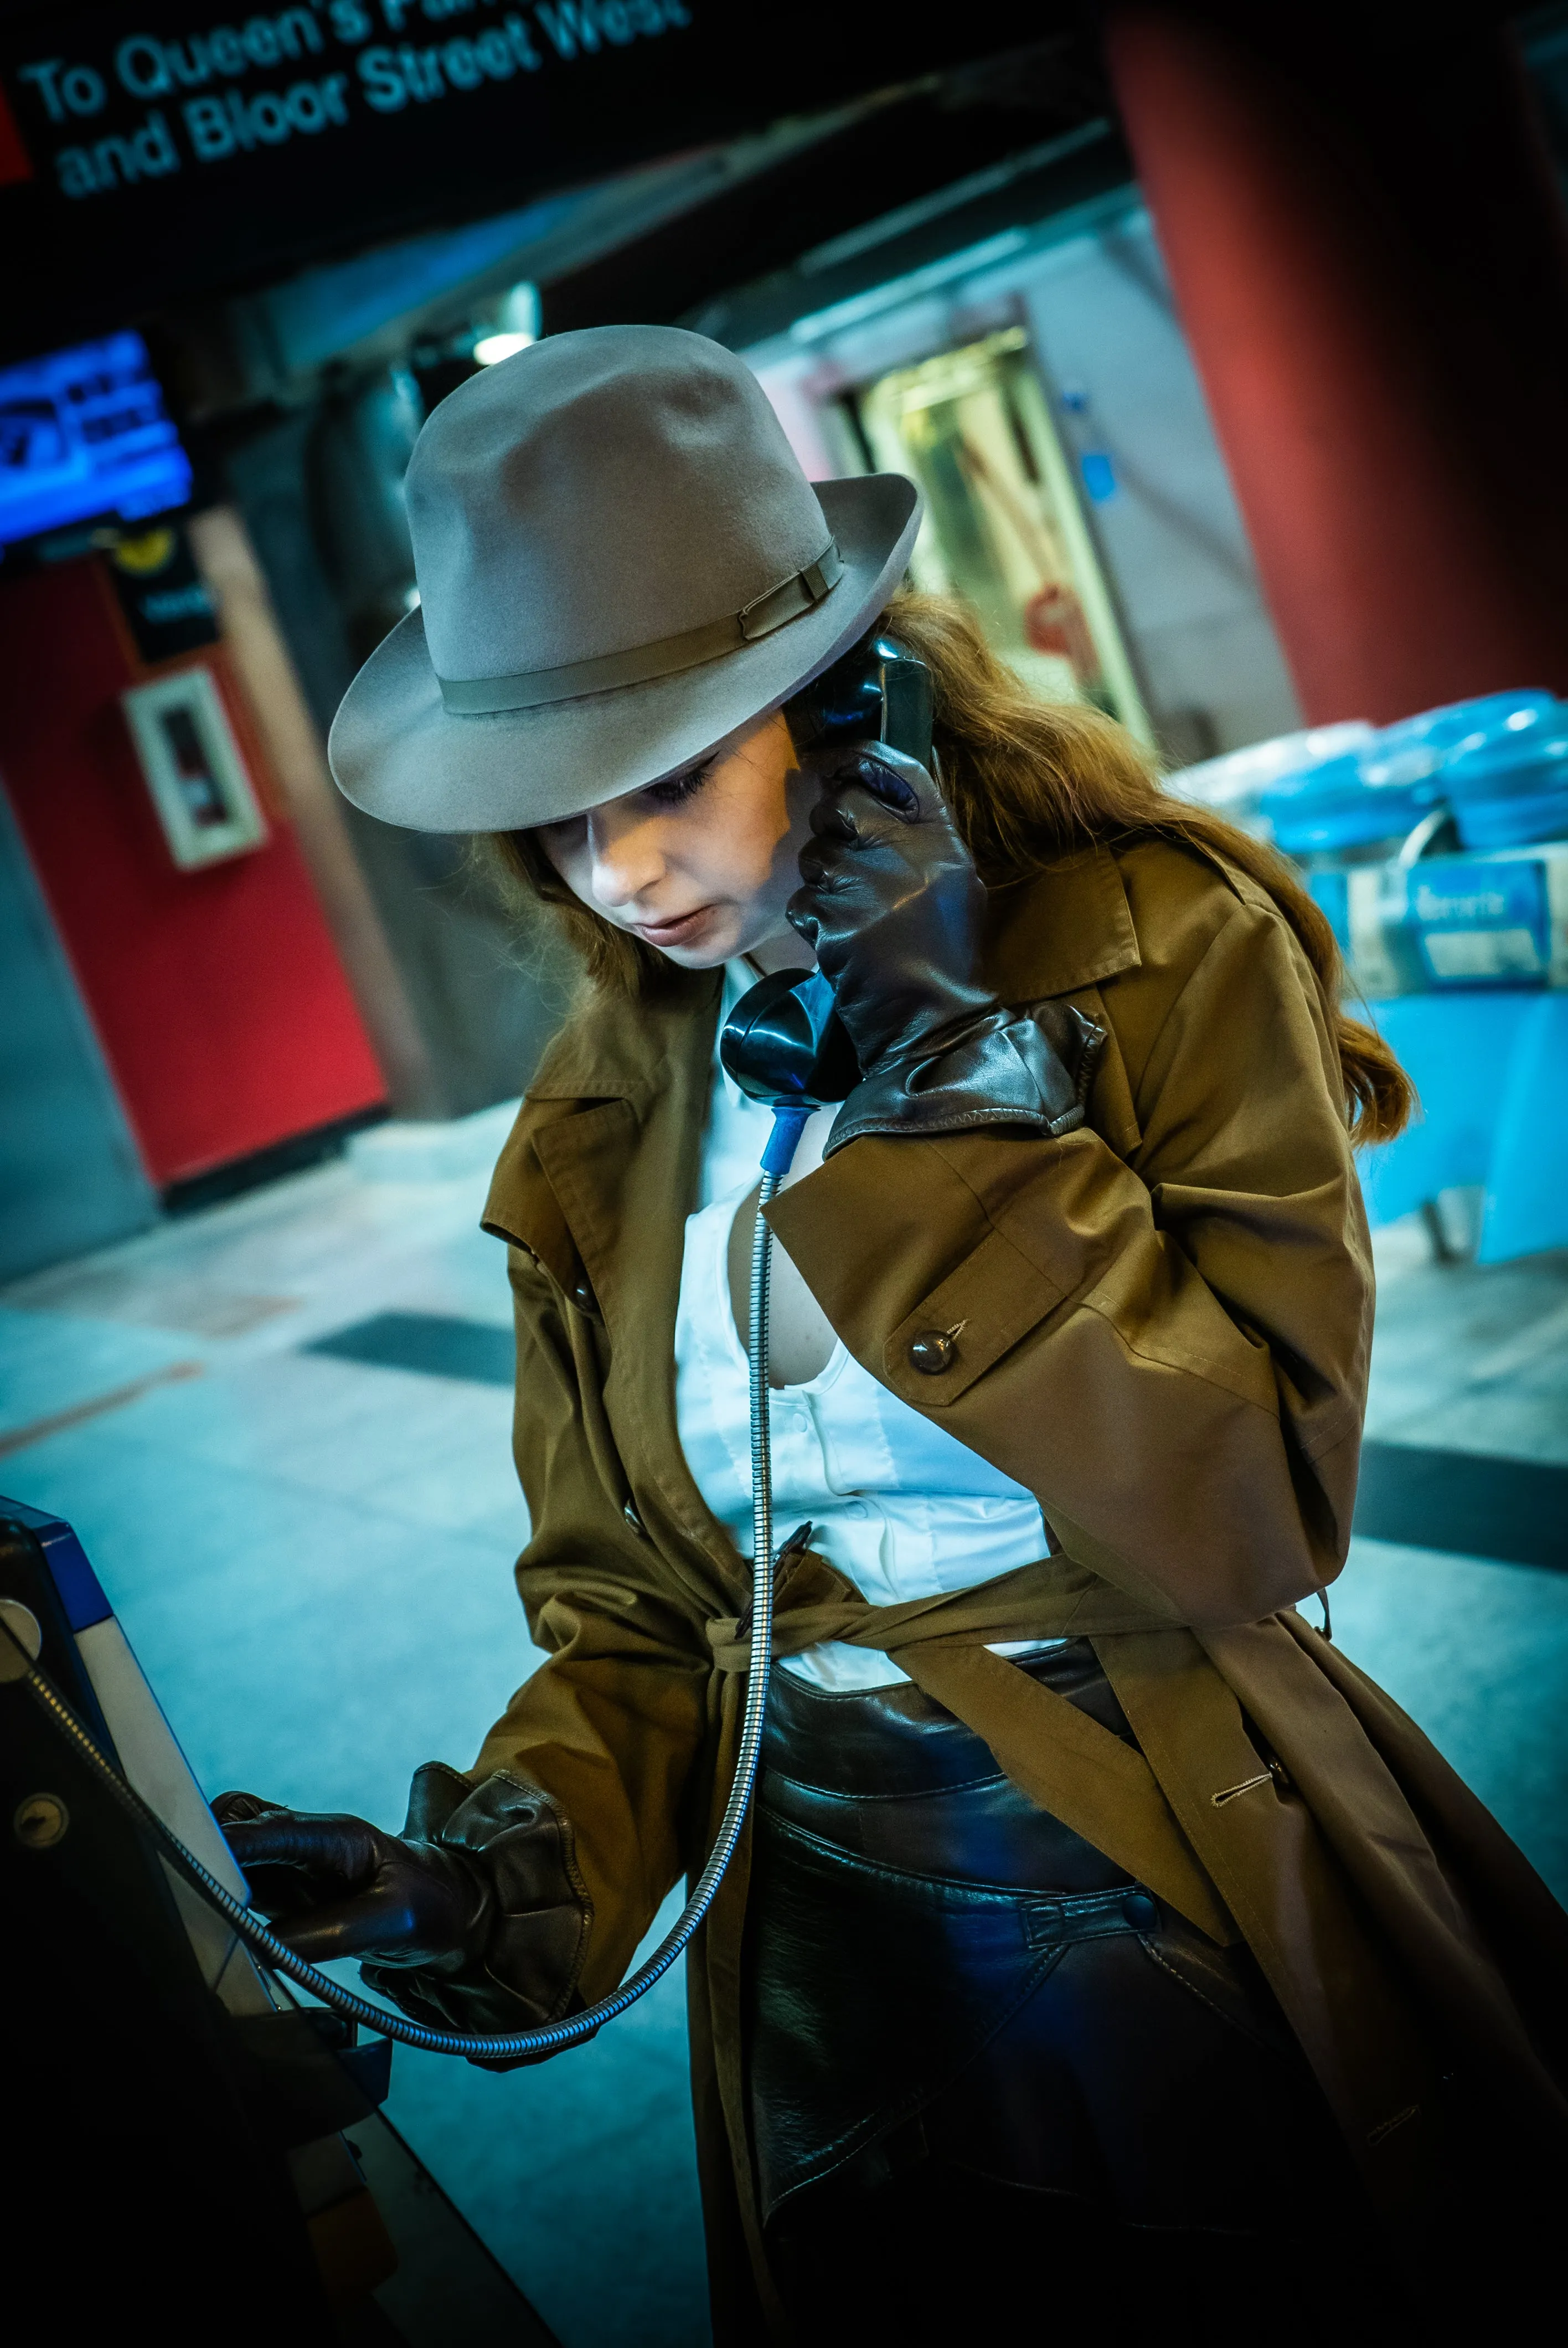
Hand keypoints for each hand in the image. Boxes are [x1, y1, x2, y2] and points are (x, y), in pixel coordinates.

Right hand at [214, 1791, 486, 1967]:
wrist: (454, 1913)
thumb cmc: (430, 1908)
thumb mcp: (392, 1921)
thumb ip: (331, 1932)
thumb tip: (264, 1946)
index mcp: (336, 1837)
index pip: (272, 1832)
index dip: (230, 1843)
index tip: (191, 1856)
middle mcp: (307, 1842)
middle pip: (239, 1823)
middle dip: (205, 1844)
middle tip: (182, 1881)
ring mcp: (292, 1863)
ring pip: (232, 1846)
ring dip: (208, 1865)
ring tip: (189, 1899)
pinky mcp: (284, 1889)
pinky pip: (238, 1878)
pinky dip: (217, 1889)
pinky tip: (206, 1912)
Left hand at [787, 743, 1102, 1152]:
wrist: (933, 1021)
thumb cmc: (945, 954)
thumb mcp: (953, 883)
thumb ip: (924, 834)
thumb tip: (882, 785)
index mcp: (941, 840)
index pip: (899, 769)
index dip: (861, 758)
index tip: (839, 761)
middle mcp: (905, 852)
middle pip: (841, 805)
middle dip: (832, 828)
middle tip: (847, 861)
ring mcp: (866, 884)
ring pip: (815, 854)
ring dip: (822, 880)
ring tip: (852, 913)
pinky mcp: (834, 919)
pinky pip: (804, 898)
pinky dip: (814, 917)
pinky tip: (840, 939)